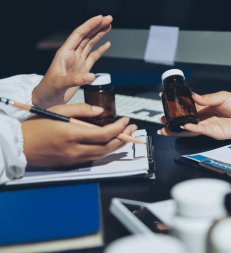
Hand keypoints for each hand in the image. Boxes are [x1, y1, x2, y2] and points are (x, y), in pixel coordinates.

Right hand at [22, 103, 137, 166]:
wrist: (20, 145)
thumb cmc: (37, 126)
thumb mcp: (58, 111)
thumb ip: (81, 110)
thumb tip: (101, 110)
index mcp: (72, 134)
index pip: (104, 134)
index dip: (119, 128)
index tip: (126, 120)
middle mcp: (75, 149)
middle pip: (107, 147)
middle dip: (123, 138)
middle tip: (132, 129)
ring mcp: (74, 159)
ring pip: (102, 154)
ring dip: (116, 145)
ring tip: (125, 135)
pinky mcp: (72, 164)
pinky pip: (93, 158)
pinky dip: (104, 150)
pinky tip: (109, 142)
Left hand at [32, 15, 112, 107]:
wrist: (47, 100)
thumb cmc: (48, 89)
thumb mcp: (60, 83)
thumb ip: (75, 79)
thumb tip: (91, 76)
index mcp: (64, 53)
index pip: (78, 35)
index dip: (89, 25)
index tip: (100, 18)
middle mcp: (72, 55)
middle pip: (86, 36)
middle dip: (97, 27)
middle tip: (109, 18)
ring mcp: (78, 62)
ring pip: (90, 44)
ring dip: (99, 35)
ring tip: (109, 26)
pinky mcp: (83, 70)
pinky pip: (93, 57)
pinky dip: (100, 50)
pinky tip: (107, 44)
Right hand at [159, 91, 230, 139]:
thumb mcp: (222, 96)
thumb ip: (207, 98)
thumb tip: (193, 96)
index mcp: (205, 108)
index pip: (187, 110)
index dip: (177, 110)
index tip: (166, 108)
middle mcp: (204, 118)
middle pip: (185, 122)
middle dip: (173, 123)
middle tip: (162, 122)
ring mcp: (208, 126)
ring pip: (189, 129)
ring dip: (177, 130)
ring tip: (166, 129)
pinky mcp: (214, 133)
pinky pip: (200, 131)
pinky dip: (191, 130)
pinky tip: (183, 127)